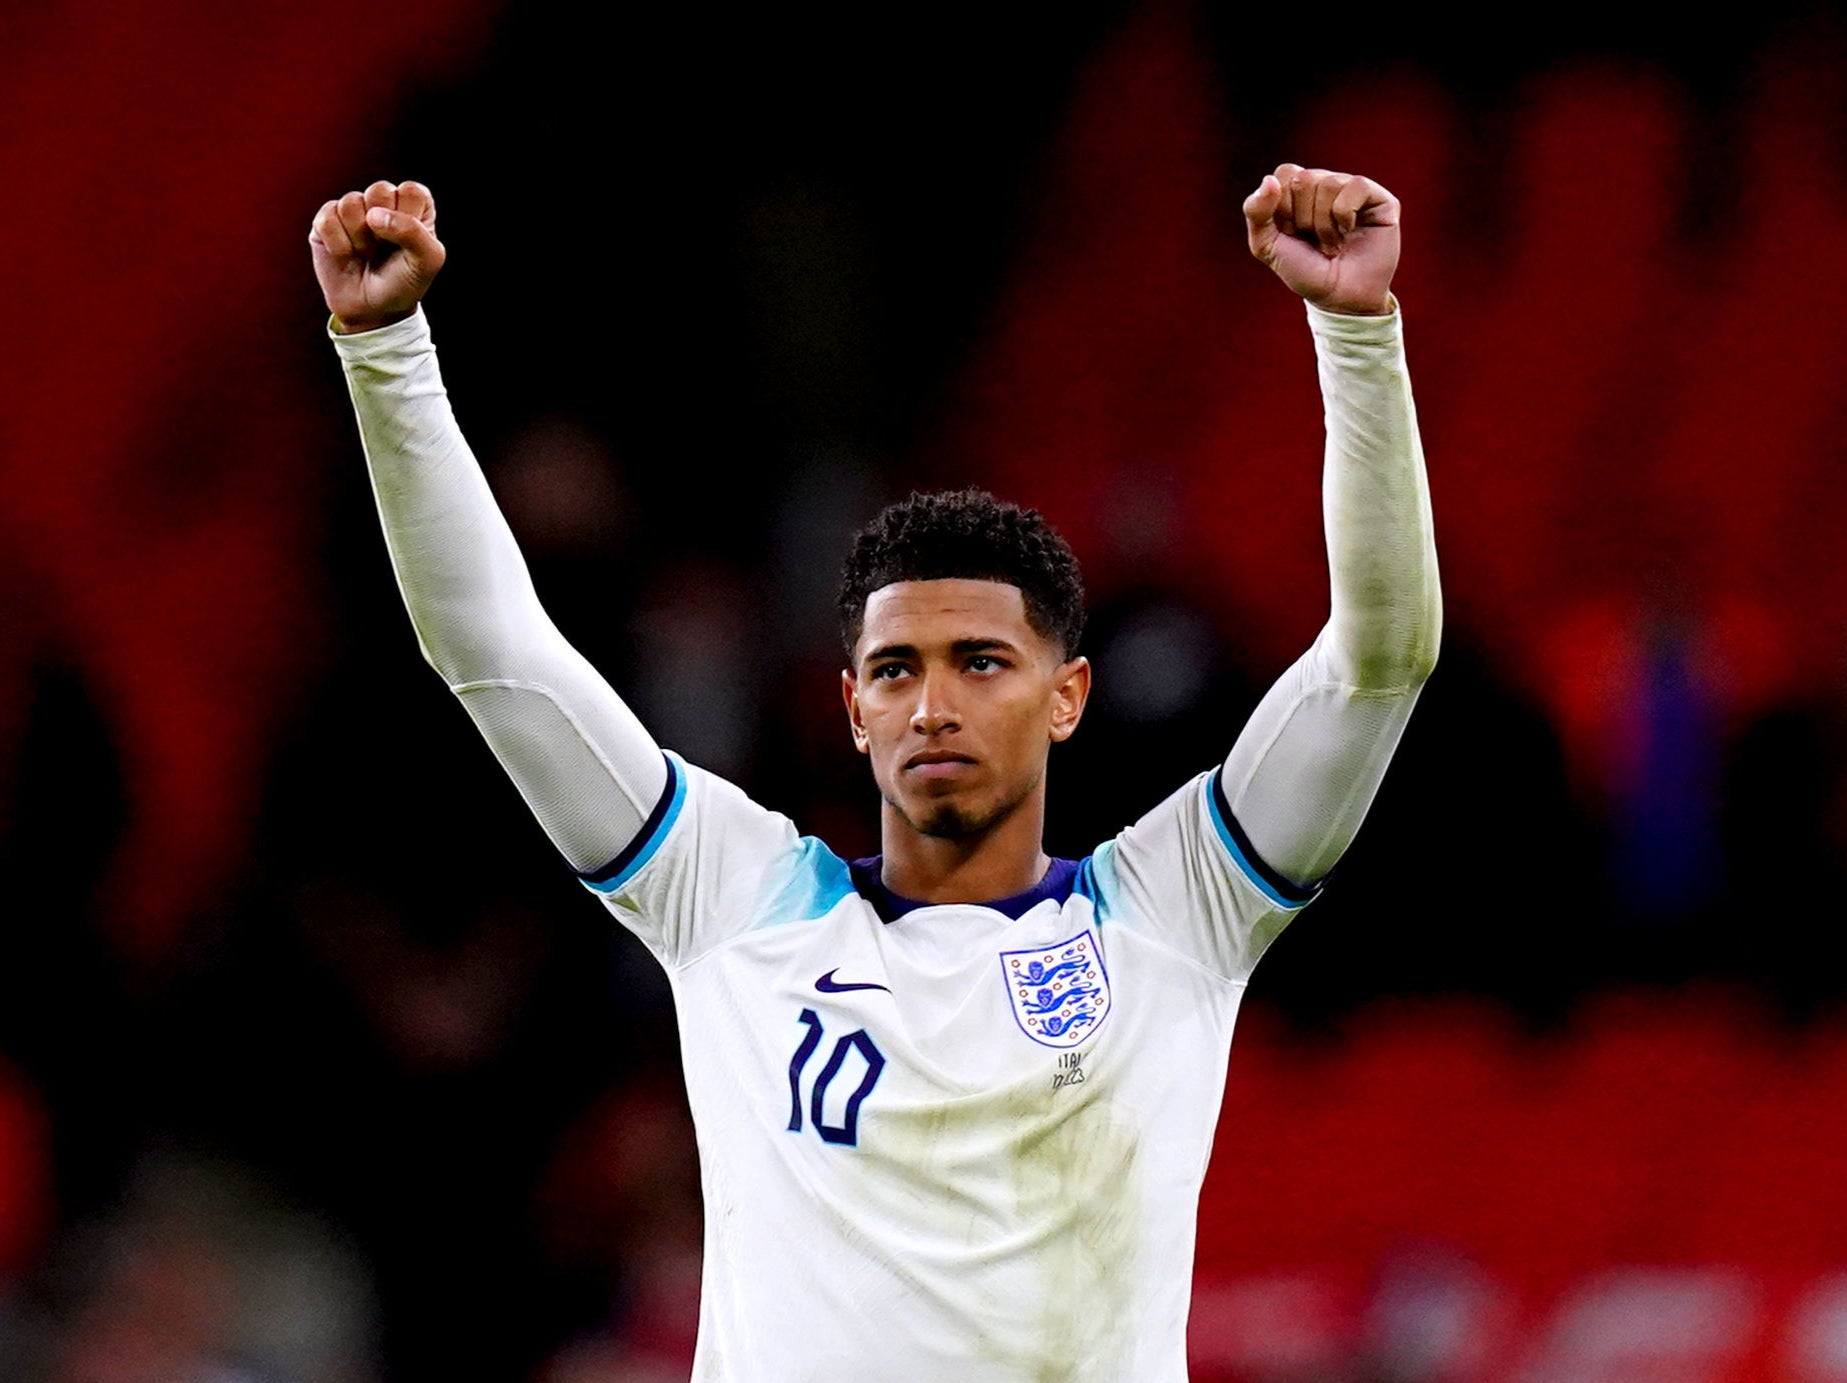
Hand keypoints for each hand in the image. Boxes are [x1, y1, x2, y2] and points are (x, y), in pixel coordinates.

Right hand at [310, 180, 444, 333]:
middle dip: (383, 229)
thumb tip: (374, 216)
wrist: (373, 310)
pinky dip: (338, 244)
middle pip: (379, 190)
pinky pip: (328, 218)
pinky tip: (346, 255)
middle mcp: (383, 201)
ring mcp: (354, 209)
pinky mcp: (327, 219)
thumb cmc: (404, 283)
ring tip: (367, 254)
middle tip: (385, 250)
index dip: (408, 219)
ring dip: (360, 238)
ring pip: (351, 203)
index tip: (408, 245)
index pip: (411, 191)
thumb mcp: (427, 262)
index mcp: (414, 205)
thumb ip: (414, 232)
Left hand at [1243, 164, 1397, 315]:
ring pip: (1328, 184)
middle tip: (1313, 240)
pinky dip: (1345, 215)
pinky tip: (1349, 232)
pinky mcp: (1379, 198)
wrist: (1338, 298)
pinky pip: (1356, 186)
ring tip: (1331, 244)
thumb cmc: (1305, 270)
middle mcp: (1327, 183)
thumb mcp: (1266, 245)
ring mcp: (1353, 189)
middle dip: (1302, 219)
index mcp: (1299, 189)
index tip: (1291, 233)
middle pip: (1304, 179)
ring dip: (1324, 224)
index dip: (1283, 208)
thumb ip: (1256, 212)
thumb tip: (1269, 180)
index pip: (1284, 174)